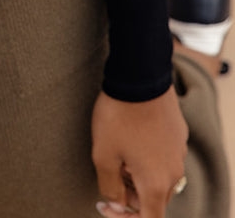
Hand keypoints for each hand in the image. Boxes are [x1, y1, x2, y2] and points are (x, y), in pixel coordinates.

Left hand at [92, 85, 188, 216]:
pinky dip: (148, 155)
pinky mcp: (179, 134)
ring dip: (139, 173)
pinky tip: (130, 135)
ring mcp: (179, 152)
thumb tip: (116, 200)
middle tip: (109, 171)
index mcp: (156, 183)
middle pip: (153, 198)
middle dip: (130, 193)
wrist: (139, 76)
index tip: (107, 205)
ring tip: (117, 150)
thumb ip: (109, 186)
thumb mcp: (103, 154)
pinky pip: (164, 155)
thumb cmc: (118, 116)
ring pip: (159, 176)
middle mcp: (174, 172)